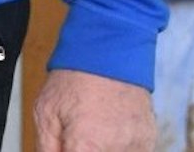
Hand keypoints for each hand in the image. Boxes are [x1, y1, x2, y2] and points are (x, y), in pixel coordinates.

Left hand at [33, 68, 154, 151]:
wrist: (108, 52)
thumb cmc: (74, 79)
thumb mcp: (45, 112)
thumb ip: (48, 148)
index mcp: (88, 147)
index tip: (65, 145)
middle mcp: (118, 150)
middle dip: (82, 149)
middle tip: (76, 134)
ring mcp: (137, 146)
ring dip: (102, 147)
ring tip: (93, 128)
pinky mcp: (148, 140)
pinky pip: (131, 151)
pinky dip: (118, 146)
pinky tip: (107, 130)